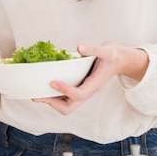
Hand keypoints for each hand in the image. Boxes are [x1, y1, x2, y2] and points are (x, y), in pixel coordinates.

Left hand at [33, 42, 148, 114]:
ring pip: (65, 105)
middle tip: (37, 95)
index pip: (78, 94)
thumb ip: (94, 49)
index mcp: (94, 85)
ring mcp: (82, 91)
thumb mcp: (107, 50)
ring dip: (51, 102)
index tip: (52, 82)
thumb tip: (80, 47)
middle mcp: (87, 92)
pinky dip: (53, 95)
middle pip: (68, 107)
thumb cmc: (113, 56)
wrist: (120, 61)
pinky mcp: (79, 88)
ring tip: (36, 94)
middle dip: (52, 103)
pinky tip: (44, 87)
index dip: (64, 90)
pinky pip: (65, 98)